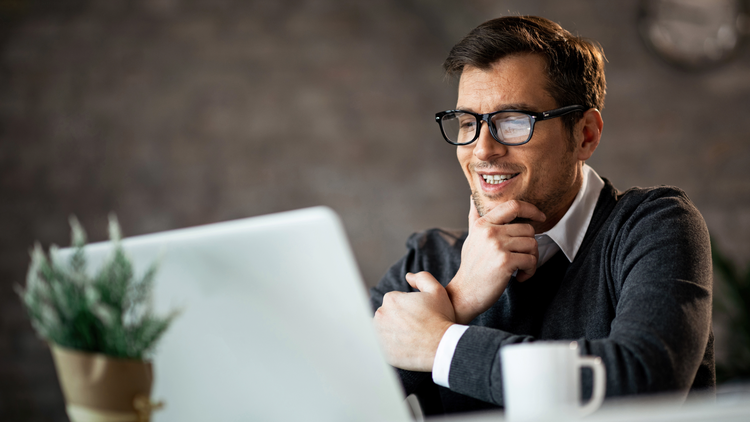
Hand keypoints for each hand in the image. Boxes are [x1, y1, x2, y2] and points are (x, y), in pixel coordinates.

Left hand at [373, 272, 455, 370]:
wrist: (442, 346)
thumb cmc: (441, 318)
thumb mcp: (436, 291)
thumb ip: (421, 278)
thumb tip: (408, 276)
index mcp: (390, 300)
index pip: (395, 301)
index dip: (408, 307)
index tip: (418, 314)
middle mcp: (380, 316)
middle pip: (387, 315)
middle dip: (399, 319)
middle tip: (416, 326)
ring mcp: (379, 335)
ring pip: (384, 330)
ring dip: (393, 331)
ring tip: (411, 336)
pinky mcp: (382, 352)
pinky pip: (384, 346)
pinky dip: (392, 346)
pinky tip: (406, 346)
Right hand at [446, 199, 544, 323]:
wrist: (464, 293)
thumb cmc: (471, 267)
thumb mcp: (471, 238)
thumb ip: (475, 217)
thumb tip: (473, 198)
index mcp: (483, 224)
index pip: (513, 205)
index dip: (531, 209)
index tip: (540, 217)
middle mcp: (490, 232)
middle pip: (528, 229)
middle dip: (530, 246)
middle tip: (522, 258)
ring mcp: (497, 246)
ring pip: (532, 244)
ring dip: (532, 259)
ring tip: (520, 268)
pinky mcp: (505, 262)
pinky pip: (531, 260)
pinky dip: (530, 271)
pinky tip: (520, 277)